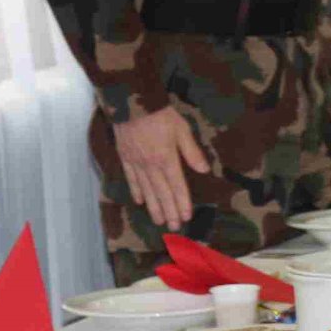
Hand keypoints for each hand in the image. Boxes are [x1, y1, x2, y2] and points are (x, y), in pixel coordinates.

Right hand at [112, 106, 209, 231]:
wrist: (132, 103)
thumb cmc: (161, 115)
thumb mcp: (182, 130)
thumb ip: (192, 152)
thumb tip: (204, 170)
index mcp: (167, 159)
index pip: (177, 186)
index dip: (182, 202)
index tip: (186, 216)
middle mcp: (150, 166)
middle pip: (161, 193)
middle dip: (168, 211)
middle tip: (173, 227)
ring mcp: (136, 164)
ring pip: (146, 190)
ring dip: (153, 207)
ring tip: (158, 220)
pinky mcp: (125, 158)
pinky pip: (131, 179)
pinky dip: (136, 191)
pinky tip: (140, 202)